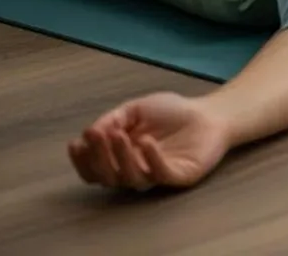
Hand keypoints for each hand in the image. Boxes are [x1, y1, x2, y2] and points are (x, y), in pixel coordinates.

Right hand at [68, 91, 230, 190]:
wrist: (210, 113)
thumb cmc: (172, 112)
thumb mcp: (137, 109)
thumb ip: (114, 118)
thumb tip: (90, 132)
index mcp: (122, 159)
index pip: (95, 169)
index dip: (83, 160)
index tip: (77, 141)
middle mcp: (136, 171)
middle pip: (108, 177)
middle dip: (99, 157)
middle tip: (98, 135)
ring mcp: (157, 176)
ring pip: (131, 178)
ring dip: (121, 158)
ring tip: (119, 134)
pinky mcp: (179, 176)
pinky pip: (161, 174)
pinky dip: (151, 159)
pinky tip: (146, 141)